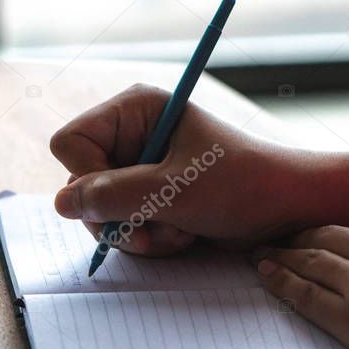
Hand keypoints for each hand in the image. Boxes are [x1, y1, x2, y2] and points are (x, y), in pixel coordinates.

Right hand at [50, 83, 319, 255]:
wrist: (288, 208)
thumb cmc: (243, 185)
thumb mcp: (176, 190)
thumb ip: (115, 195)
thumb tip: (61, 204)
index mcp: (135, 110)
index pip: (71, 145)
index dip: (88, 179)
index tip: (125, 200)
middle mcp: (131, 135)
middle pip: (80, 183)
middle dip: (118, 216)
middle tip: (154, 231)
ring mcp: (138, 168)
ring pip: (99, 211)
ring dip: (136, 232)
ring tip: (177, 232)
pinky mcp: (149, 196)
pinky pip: (121, 225)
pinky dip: (148, 239)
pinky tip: (181, 234)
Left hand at [253, 216, 348, 348]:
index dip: (342, 239)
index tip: (324, 239)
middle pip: (329, 236)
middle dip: (300, 235)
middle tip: (276, 236)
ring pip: (311, 260)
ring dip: (281, 254)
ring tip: (260, 252)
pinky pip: (305, 293)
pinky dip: (281, 280)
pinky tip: (266, 272)